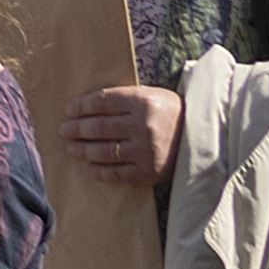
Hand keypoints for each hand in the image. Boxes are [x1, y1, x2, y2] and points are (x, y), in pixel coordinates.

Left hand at [69, 78, 183, 188]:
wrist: (203, 136)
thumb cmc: (169, 112)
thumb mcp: (148, 95)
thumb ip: (121, 99)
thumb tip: (84, 107)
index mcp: (141, 101)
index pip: (100, 102)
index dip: (80, 107)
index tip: (68, 110)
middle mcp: (143, 126)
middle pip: (99, 127)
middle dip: (76, 129)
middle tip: (64, 130)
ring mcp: (147, 151)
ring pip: (104, 150)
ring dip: (83, 150)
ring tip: (71, 147)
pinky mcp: (150, 172)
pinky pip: (118, 173)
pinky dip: (100, 171)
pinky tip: (89, 167)